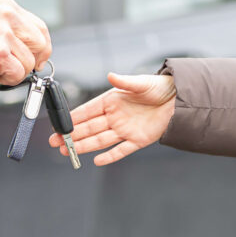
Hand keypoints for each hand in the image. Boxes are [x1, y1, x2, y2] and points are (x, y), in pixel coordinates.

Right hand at [0, 0, 51, 94]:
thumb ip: (15, 31)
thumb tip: (39, 51)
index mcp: (7, 6)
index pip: (40, 27)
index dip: (41, 47)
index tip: (37, 57)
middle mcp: (7, 16)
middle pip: (41, 44)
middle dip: (33, 60)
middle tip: (16, 66)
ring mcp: (4, 34)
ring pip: (30, 63)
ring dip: (14, 71)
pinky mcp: (0, 53)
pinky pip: (19, 74)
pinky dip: (7, 79)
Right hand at [49, 73, 175, 165]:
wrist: (179, 99)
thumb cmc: (159, 87)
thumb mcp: (140, 83)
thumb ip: (124, 82)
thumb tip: (111, 75)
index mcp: (112, 101)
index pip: (88, 111)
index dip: (73, 118)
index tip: (59, 124)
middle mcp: (115, 117)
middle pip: (89, 128)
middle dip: (72, 136)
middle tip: (56, 142)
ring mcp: (125, 130)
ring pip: (100, 140)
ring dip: (84, 146)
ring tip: (67, 151)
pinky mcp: (138, 141)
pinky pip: (121, 150)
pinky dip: (110, 156)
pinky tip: (97, 161)